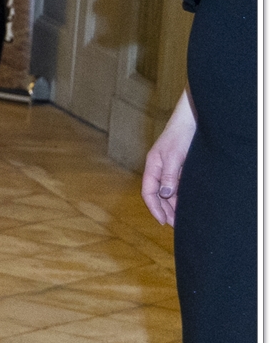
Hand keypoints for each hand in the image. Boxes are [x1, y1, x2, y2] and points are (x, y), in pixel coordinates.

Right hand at [142, 91, 195, 226]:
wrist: (193, 118)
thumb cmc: (181, 134)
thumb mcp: (174, 156)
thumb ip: (169, 176)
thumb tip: (165, 195)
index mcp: (153, 165)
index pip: (149, 192)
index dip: (154, 208)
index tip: (163, 222)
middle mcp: (159, 168)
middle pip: (158, 194)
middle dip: (165, 210)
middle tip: (176, 224)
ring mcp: (170, 167)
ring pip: (168, 191)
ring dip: (173, 204)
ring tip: (182, 217)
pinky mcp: (180, 166)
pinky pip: (177, 185)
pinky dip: (180, 196)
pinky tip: (187, 203)